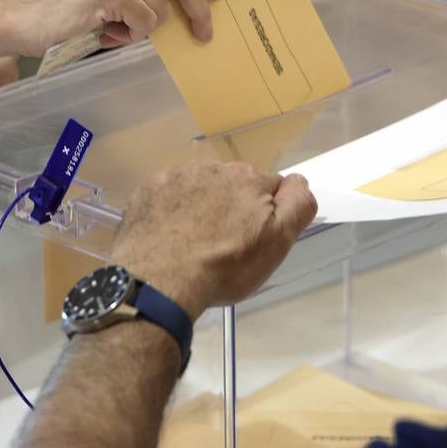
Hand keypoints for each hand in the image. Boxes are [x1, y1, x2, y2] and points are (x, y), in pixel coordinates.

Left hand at [109, 161, 317, 318]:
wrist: (159, 280)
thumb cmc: (225, 266)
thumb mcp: (277, 243)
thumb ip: (296, 205)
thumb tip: (298, 180)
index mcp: (247, 178)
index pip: (269, 188)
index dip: (265, 214)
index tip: (252, 239)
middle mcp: (211, 167)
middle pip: (232, 185)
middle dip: (232, 207)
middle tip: (222, 244)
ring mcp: (175, 176)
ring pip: (199, 187)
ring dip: (201, 206)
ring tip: (193, 242)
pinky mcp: (147, 190)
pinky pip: (168, 195)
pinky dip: (171, 210)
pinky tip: (168, 236)